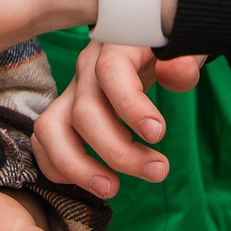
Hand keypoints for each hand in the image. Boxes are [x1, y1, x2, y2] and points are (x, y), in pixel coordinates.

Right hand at [31, 43, 207, 196]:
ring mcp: (72, 91)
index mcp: (116, 45)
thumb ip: (186, 60)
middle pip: (83, 111)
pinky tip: (96, 182)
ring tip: (112, 189)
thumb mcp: (183, 46)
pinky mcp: (66, 112)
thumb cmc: (167, 47)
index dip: (130, 106)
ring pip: (50, 128)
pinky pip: (45, 141)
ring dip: (77, 166)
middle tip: (158, 171)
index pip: (110, 72)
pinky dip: (60, 168)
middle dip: (118, 152)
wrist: (148, 41)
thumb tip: (178, 72)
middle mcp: (87, 67)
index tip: (157, 134)